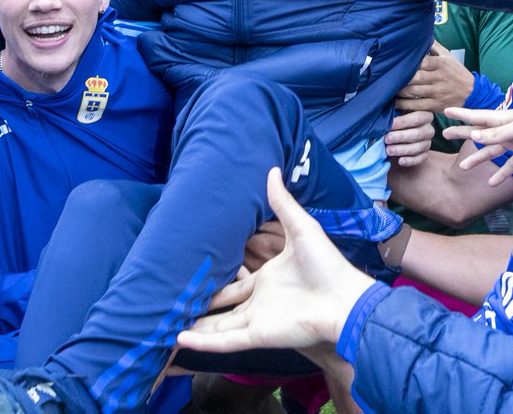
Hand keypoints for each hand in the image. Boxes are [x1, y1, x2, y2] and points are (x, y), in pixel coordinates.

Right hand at [176, 168, 375, 355]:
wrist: (344, 297)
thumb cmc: (327, 264)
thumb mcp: (300, 228)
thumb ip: (282, 203)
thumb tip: (272, 170)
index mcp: (268, 278)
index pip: (236, 281)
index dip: (217, 279)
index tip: (197, 272)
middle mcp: (260, 300)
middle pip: (224, 306)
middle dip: (201, 306)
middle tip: (176, 300)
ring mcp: (258, 320)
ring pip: (219, 325)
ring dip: (195, 326)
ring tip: (168, 326)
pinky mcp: (259, 335)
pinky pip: (226, 339)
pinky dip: (204, 341)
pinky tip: (181, 339)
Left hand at [385, 109, 433, 166]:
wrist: (402, 131)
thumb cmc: (399, 118)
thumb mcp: (399, 110)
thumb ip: (396, 110)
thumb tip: (388, 110)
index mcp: (425, 115)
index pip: (417, 118)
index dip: (403, 122)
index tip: (390, 125)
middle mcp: (429, 129)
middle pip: (417, 134)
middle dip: (400, 137)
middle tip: (387, 139)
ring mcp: (428, 143)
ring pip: (417, 148)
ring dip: (402, 150)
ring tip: (389, 150)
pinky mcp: (425, 154)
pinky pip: (420, 159)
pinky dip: (410, 161)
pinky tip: (400, 161)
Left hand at [395, 41, 473, 112]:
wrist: (473, 93)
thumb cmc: (458, 73)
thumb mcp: (449, 57)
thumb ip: (435, 47)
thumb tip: (423, 35)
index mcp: (439, 64)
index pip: (419, 62)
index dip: (406, 63)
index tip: (394, 63)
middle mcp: (437, 78)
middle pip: (414, 77)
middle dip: (400, 78)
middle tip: (387, 77)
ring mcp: (436, 92)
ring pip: (413, 91)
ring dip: (399, 91)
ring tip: (388, 88)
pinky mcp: (435, 105)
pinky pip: (417, 105)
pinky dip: (404, 105)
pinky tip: (395, 103)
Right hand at [443, 103, 512, 185]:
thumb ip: (497, 134)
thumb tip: (474, 136)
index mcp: (502, 119)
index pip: (476, 117)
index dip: (461, 114)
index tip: (445, 111)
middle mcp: (506, 130)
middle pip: (480, 133)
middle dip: (462, 134)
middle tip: (445, 134)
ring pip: (492, 151)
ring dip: (478, 158)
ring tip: (463, 167)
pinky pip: (511, 165)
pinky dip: (502, 173)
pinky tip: (492, 183)